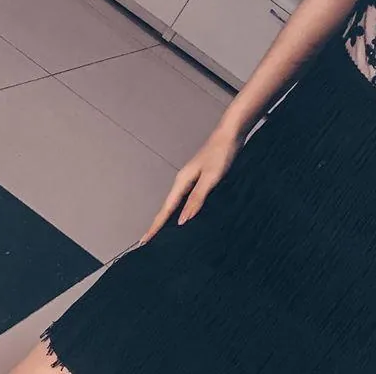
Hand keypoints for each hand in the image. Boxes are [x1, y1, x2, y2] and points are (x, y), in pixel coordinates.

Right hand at [140, 128, 242, 243]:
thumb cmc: (221, 153)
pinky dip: (183, 210)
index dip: (156, 226)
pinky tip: (187, 216)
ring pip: (177, 204)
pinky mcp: (201, 179)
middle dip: (158, 225)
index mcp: (182, 182)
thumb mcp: (211, 178)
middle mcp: (184, 181)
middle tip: (149, 242)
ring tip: (163, 234)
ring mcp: (192, 179)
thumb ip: (197, 198)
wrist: (231, 134)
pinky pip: (188, 199)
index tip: (144, 241)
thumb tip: (181, 220)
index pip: (166, 209)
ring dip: (170, 218)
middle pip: (168, 208)